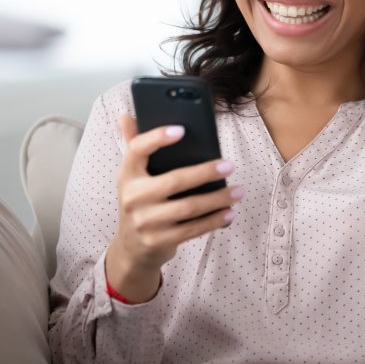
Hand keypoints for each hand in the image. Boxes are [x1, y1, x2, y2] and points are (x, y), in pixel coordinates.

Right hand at [105, 114, 241, 301]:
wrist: (131, 248)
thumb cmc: (139, 201)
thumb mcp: (132, 176)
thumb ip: (133, 145)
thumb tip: (126, 115)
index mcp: (126, 174)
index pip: (136, 149)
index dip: (157, 138)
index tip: (181, 129)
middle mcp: (132, 197)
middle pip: (174, 181)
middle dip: (205, 172)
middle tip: (229, 165)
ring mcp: (145, 221)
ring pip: (188, 207)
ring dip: (218, 199)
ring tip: (238, 191)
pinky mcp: (158, 241)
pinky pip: (192, 229)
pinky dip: (214, 220)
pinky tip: (229, 212)